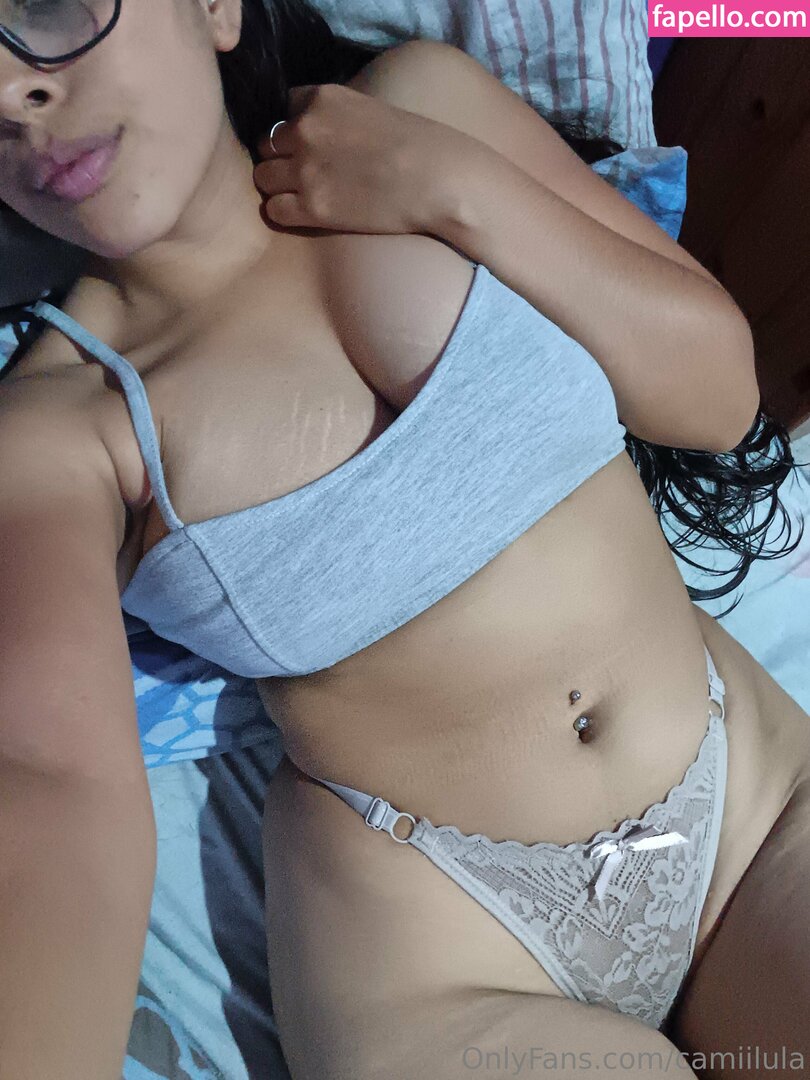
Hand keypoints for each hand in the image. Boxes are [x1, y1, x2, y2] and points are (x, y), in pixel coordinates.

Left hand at [252, 83, 468, 234]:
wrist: (439, 181)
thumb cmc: (421, 146)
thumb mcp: (372, 109)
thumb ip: (339, 117)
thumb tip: (324, 135)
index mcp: (321, 98)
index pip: (286, 108)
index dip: (296, 129)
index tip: (314, 146)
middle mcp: (305, 129)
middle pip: (267, 144)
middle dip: (283, 158)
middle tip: (308, 175)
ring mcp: (305, 170)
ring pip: (263, 177)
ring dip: (280, 187)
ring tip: (306, 196)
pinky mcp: (312, 208)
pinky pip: (274, 210)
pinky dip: (285, 213)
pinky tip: (307, 215)